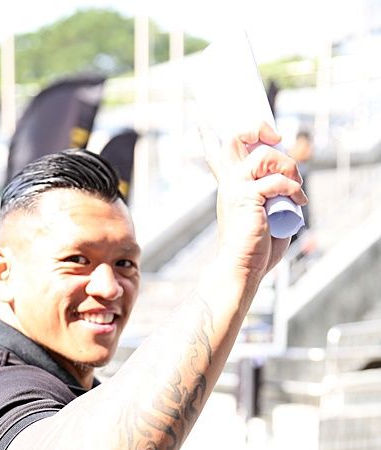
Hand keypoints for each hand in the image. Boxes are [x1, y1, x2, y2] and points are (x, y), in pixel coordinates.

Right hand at [200, 121, 307, 285]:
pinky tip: (299, 201)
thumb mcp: (267, 217)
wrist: (241, 269)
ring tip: (296, 185)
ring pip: (263, 155)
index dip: (209, 137)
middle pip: (234, 139)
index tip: (204, 124)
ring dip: (287, 166)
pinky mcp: (247, 198)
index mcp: (230, 188)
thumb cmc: (255, 250)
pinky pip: (276, 180)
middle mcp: (229, 184)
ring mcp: (236, 189)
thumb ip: (274, 197)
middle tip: (276, 138)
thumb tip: (291, 184)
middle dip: (257, 129)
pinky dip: (293, 189)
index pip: (216, 155)